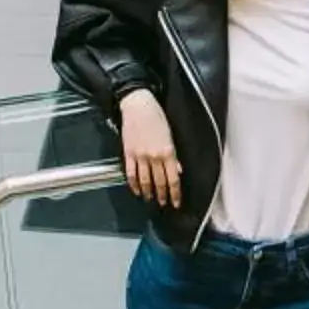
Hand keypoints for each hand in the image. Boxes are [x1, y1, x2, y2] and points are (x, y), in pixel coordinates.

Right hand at [119, 90, 182, 210]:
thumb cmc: (156, 116)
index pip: (173, 179)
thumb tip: (179, 170)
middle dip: (162, 195)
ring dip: (148, 192)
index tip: (176, 202)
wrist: (138, 105)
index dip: (175, 193)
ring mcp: (140, 156)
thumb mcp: (170, 135)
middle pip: (159, 182)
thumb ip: (174, 155)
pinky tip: (136, 190)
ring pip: (145, 181)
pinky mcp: (128, 153)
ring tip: (150, 199)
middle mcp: (155, 156)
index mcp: (168, 151)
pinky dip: (133, 184)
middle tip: (163, 203)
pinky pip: (131, 173)